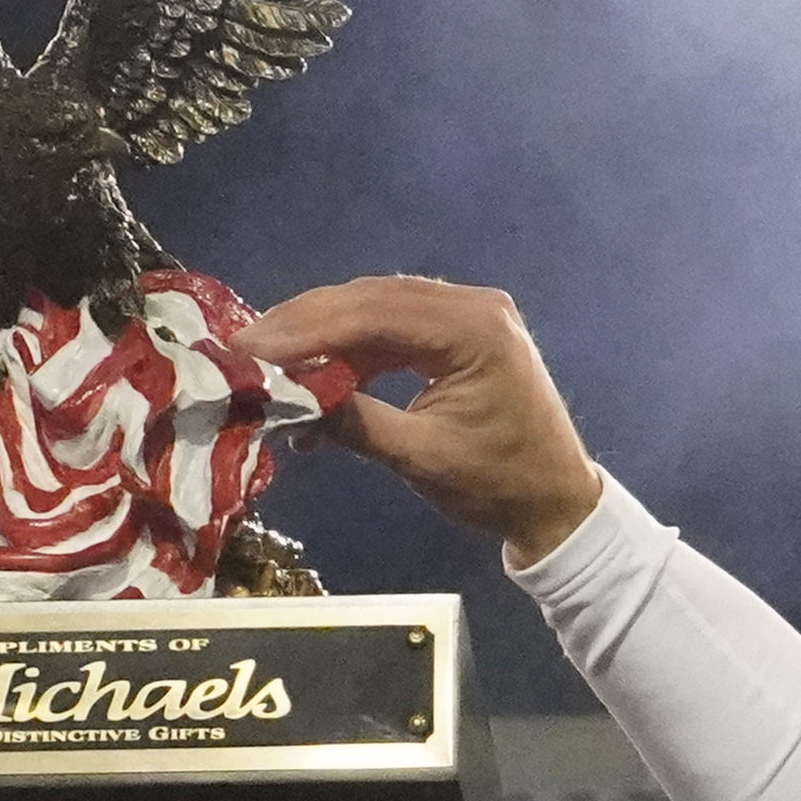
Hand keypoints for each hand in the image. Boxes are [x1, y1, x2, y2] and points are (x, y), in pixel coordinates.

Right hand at [244, 277, 608, 568]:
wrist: (556, 503)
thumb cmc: (498, 486)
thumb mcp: (420, 458)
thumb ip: (352, 422)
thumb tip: (284, 401)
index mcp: (474, 329)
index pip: (374, 313)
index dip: (306, 329)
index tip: (252, 347)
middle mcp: (473, 305)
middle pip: (370, 298)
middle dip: (305, 323)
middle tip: (245, 346)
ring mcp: (467, 315)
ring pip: (376, 309)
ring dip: (322, 335)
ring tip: (269, 362)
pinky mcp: (458, 334)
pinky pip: (392, 330)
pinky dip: (351, 352)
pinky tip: (315, 380)